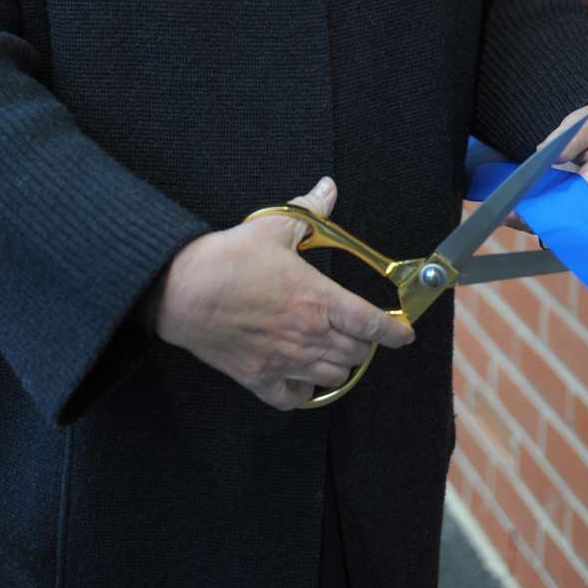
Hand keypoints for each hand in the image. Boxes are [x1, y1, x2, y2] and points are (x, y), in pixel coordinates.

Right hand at [155, 177, 413, 411]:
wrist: (183, 291)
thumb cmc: (230, 258)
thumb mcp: (273, 226)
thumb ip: (309, 210)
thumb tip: (328, 188)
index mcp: (318, 300)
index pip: (371, 324)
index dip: (394, 332)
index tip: (404, 334)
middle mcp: (309, 336)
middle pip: (356, 353)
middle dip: (366, 344)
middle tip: (361, 331)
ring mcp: (285, 362)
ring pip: (332, 377)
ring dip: (340, 365)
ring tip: (335, 350)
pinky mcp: (259, 378)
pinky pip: (294, 399)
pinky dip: (304, 392)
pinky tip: (302, 378)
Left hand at [503, 102, 587, 230]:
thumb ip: (569, 139)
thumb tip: (544, 153)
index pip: (583, 194)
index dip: (554, 204)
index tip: (527, 205)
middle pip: (573, 215)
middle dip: (541, 218)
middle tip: (509, 215)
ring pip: (570, 222)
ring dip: (540, 220)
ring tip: (508, 217)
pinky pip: (569, 217)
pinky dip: (546, 216)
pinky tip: (521, 213)